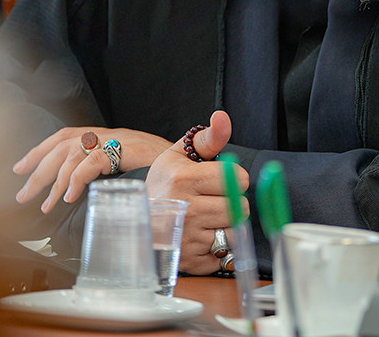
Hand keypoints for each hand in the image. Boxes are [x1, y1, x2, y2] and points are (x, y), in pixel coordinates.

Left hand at [13, 126, 170, 212]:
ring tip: (47, 205)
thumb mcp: (134, 168)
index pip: (66, 136)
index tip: (20, 167)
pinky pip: (93, 161)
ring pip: (73, 153)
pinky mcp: (127, 149)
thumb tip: (82, 191)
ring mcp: (119, 140)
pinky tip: (69, 198)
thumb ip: (110, 173)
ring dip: (55, 181)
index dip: (41, 150)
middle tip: (23, 195)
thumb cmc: (167, 169)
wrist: (195, 160)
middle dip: (38, 170)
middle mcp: (111, 134)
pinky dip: (76, 179)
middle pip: (63, 145)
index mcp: (109, 136)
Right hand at [146, 110, 248, 275]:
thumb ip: (209, 137)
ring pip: (235, 231)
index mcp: (183, 179)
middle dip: (232, 202)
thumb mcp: (180, 154)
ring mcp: (187, 238)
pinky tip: (202, 236)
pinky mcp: (191, 262)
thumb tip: (222, 117)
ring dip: (227, 225)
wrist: (137, 219)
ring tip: (208, 217)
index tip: (219, 179)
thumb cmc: (164, 184)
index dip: (234, 178)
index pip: (238, 179)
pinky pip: (226, 254)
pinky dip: (219, 246)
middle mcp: (185, 210)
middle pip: (240, 207)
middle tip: (212, 199)